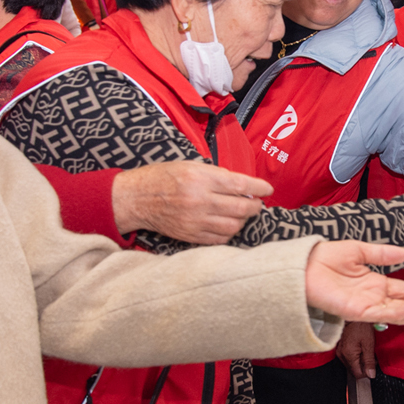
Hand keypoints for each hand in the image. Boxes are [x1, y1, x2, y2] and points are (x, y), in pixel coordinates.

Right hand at [111, 161, 271, 242]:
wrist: (136, 198)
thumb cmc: (163, 177)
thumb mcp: (190, 165)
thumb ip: (217, 175)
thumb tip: (242, 186)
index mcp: (200, 178)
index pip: (240, 185)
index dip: (259, 188)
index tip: (267, 189)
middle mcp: (199, 200)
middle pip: (241, 208)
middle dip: (255, 207)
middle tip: (257, 204)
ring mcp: (195, 221)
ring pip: (233, 226)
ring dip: (243, 221)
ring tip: (242, 214)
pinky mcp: (190, 235)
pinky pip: (219, 239)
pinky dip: (229, 232)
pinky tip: (229, 225)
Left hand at [304, 241, 403, 324]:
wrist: (303, 265)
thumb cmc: (324, 258)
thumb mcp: (359, 250)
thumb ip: (381, 253)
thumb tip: (403, 252)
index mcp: (374, 283)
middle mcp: (373, 297)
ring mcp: (366, 305)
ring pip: (398, 312)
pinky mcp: (356, 311)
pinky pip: (381, 314)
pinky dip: (399, 312)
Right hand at [338, 321, 377, 378]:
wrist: (354, 316)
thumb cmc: (361, 327)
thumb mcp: (369, 344)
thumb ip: (369, 361)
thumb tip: (371, 375)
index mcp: (349, 355)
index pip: (357, 374)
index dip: (367, 372)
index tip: (373, 365)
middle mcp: (342, 355)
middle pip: (354, 370)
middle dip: (363, 366)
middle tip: (371, 356)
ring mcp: (339, 352)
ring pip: (351, 365)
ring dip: (360, 361)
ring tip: (366, 351)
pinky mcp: (340, 348)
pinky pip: (348, 358)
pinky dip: (355, 357)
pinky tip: (361, 349)